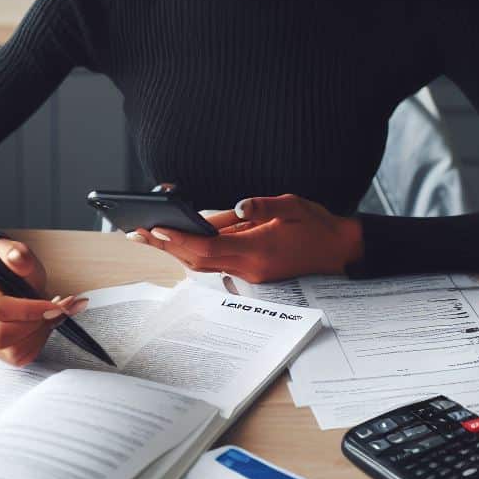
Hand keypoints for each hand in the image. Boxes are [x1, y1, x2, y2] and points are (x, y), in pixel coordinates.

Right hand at [0, 238, 86, 365]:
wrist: (8, 277)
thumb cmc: (12, 267)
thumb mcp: (17, 252)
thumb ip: (17, 253)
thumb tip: (17, 258)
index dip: (30, 310)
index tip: (54, 305)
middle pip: (1, 335)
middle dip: (35, 326)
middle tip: (54, 311)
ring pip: (10, 351)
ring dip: (38, 336)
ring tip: (50, 317)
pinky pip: (16, 358)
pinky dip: (36, 345)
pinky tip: (42, 327)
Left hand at [127, 193, 364, 283]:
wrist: (340, 251)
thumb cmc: (317, 226)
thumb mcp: (292, 206)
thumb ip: (262, 206)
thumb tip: (236, 206)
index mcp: (258, 251)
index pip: (209, 248)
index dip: (180, 239)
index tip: (157, 228)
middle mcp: (250, 267)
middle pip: (198, 260)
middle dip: (167, 246)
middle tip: (137, 232)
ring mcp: (251, 273)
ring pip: (204, 263)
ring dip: (177, 249)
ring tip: (150, 233)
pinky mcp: (252, 271)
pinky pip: (217, 262)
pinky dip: (196, 251)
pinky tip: (181, 238)